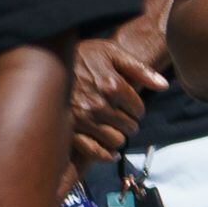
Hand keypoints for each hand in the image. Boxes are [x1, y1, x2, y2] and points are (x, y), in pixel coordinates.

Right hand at [70, 22, 169, 165]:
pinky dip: (105, 154)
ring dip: (118, 136)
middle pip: (130, 126)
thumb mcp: (111, 52)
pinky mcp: (70, 129)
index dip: (136, 108)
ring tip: (112, 128)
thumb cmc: (80, 54)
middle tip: (120, 117)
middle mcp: (100, 104)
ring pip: (116, 140)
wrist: (43, 60)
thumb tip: (163, 86)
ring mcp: (84, 119)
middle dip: (129, 122)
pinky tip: (110, 152)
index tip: (128, 105)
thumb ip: (139, 69)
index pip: (139, 109)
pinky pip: (94, 151)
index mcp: (113, 85)